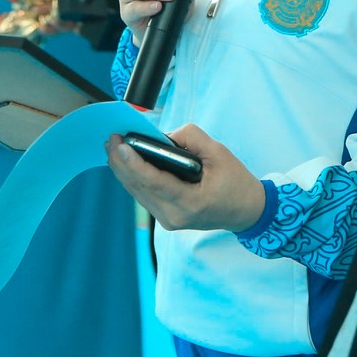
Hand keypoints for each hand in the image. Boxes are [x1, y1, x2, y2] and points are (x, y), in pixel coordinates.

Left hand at [106, 125, 265, 232]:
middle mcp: (174, 216)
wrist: (246, 211)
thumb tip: (163, 136)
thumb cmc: (236, 182)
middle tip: (110, 139)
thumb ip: (190, 138)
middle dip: (121, 162)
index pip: (154, 181)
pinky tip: (125, 163)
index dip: (134, 163)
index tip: (120, 144)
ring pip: (137, 192)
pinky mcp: (166, 218)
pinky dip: (133, 178)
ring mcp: (168, 220)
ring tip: (112, 148)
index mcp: (191, 201)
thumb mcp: (219, 152)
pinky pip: (144, 196)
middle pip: (139, 187)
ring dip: (123, 170)